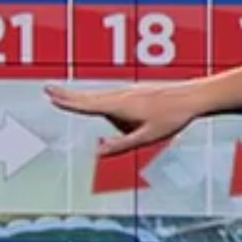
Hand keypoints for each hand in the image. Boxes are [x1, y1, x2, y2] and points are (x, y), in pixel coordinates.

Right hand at [43, 82, 204, 155]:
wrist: (193, 97)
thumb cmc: (172, 118)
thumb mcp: (147, 138)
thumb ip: (121, 145)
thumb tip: (98, 150)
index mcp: (120, 105)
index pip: (87, 105)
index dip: (68, 103)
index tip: (51, 98)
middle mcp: (121, 95)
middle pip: (88, 97)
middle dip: (67, 95)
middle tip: (47, 90)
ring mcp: (128, 92)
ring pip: (102, 99)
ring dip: (84, 99)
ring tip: (75, 101)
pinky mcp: (136, 93)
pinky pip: (114, 100)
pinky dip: (103, 104)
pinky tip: (113, 112)